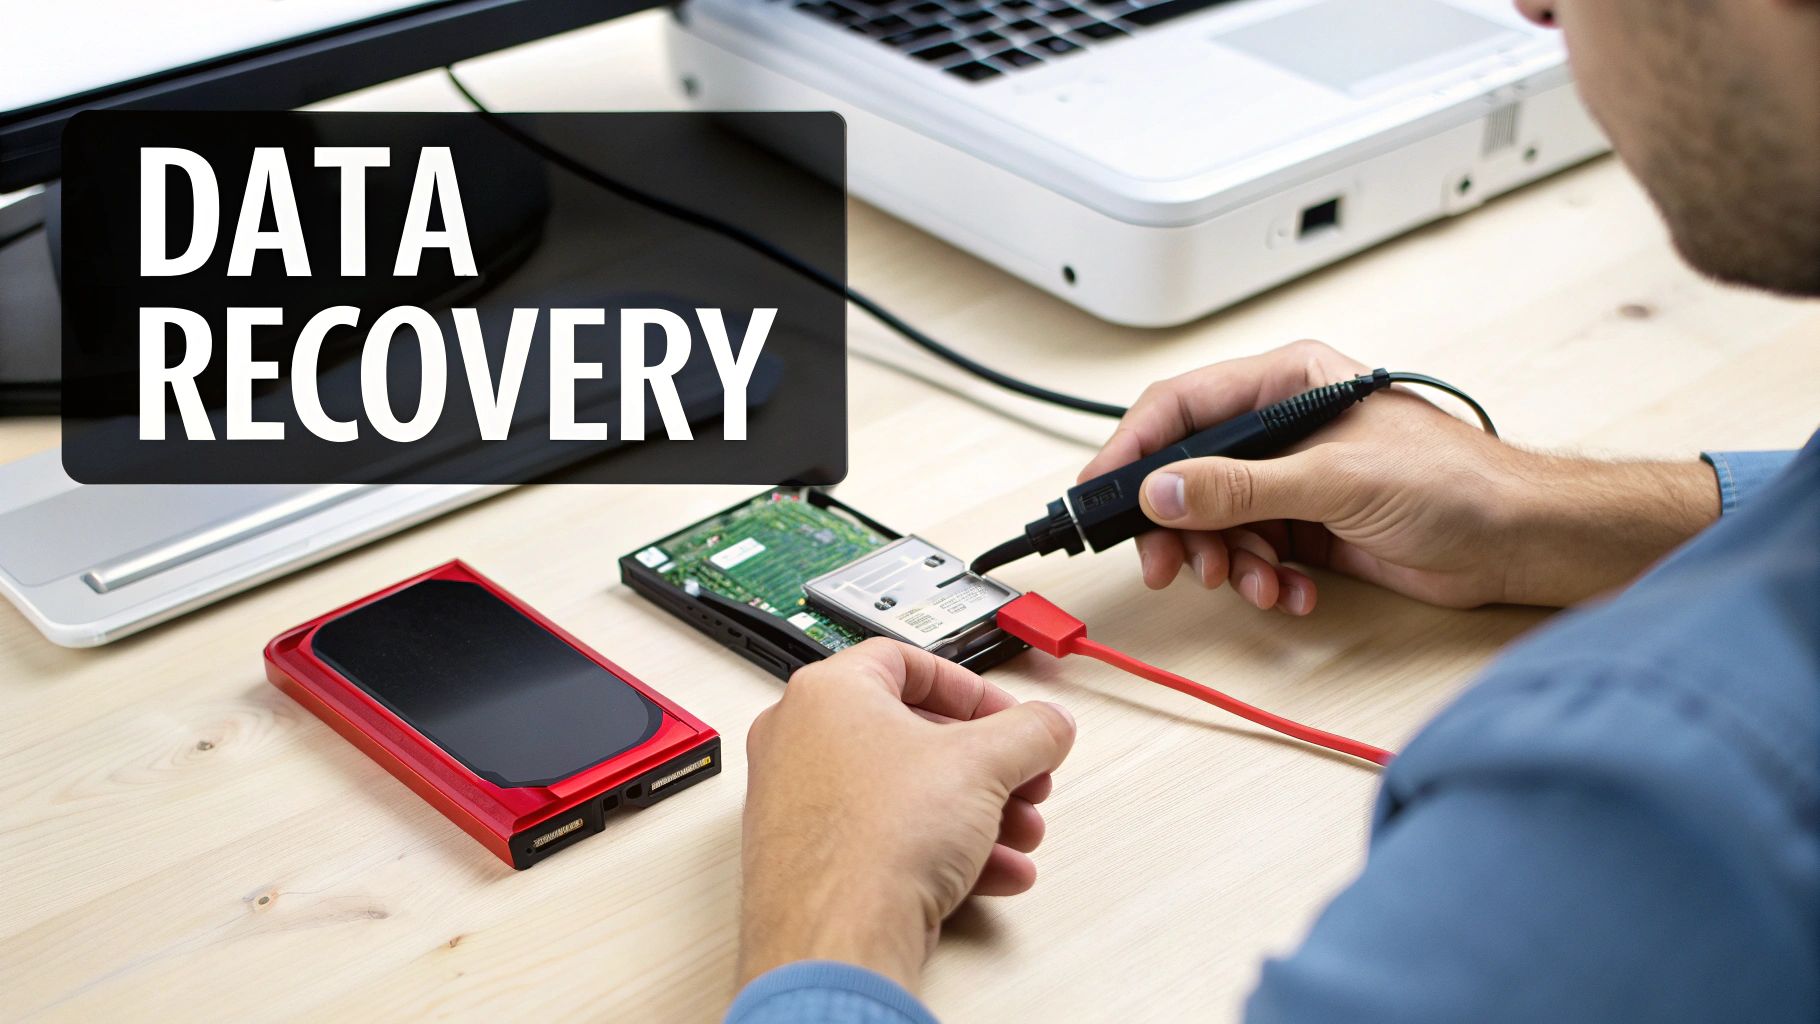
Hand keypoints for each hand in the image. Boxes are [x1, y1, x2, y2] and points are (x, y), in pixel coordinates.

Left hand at [737, 638, 1075, 991]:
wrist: (836, 939)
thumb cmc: (876, 841)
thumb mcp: (984, 764)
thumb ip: (1030, 732)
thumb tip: (1048, 725)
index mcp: (827, 694)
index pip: (906, 662)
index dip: (971, 689)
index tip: (1006, 716)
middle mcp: (800, 741)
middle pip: (913, 734)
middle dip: (986, 764)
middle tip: (1023, 779)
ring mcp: (799, 804)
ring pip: (906, 793)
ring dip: (976, 811)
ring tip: (1019, 833)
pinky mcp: (812, 861)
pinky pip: (887, 838)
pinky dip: (943, 849)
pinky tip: (993, 872)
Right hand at [1081, 340, 1720, 609]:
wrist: (1521, 541)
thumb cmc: (1457, 481)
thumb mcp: (1334, 480)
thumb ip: (1239, 487)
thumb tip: (1160, 493)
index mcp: (1287, 384)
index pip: (1181, 407)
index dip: (1132, 451)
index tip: (1099, 495)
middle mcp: (1283, 428)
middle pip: (1189, 472)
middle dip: (1178, 525)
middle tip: (1170, 566)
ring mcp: (1295, 479)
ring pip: (1218, 521)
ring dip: (1227, 560)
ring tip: (1254, 582)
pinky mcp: (1310, 527)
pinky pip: (1254, 553)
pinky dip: (1263, 578)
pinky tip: (1289, 591)